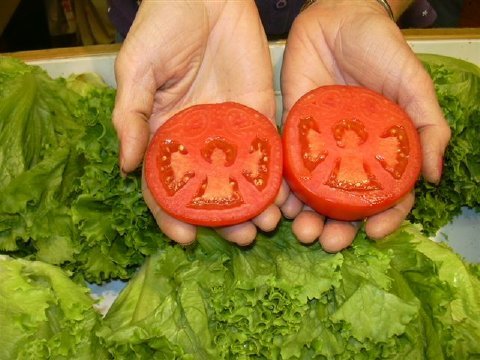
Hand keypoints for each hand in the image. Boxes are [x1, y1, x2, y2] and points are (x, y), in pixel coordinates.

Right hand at [113, 1, 286, 244]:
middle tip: (240, 238)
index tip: (185, 237)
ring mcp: (231, 131)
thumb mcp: (136, 69)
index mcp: (165, 135)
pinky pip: (269, 149)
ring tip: (266, 224)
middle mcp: (199, 141)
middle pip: (210, 190)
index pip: (166, 186)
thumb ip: (131, 114)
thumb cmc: (163, 26)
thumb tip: (126, 164)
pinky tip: (286, 194)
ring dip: (255, 204)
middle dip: (224, 219)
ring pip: (242, 178)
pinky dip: (277, 174)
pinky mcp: (260, 114)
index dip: (172, 214)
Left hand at [280, 0, 450, 251]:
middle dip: (338, 227)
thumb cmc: (380, 48)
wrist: (336, 19)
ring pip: (313, 193)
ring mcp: (320, 148)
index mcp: (382, 150)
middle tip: (328, 241)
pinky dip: (282, 188)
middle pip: (345, 203)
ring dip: (307, 216)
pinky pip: (285, 167)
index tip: (375, 234)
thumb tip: (433, 176)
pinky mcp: (291, 134)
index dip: (385, 218)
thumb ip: (428, 126)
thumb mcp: (413, 84)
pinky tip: (280, 203)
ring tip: (301, 230)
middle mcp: (350, 156)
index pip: (386, 195)